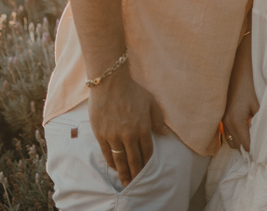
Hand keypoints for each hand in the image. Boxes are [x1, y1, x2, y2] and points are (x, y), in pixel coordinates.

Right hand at [88, 69, 166, 185]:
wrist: (110, 83)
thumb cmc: (132, 90)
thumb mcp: (150, 102)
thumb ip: (158, 119)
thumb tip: (165, 134)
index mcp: (143, 128)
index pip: (147, 152)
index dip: (146, 163)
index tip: (146, 170)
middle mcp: (129, 135)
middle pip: (134, 160)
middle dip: (136, 173)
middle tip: (135, 182)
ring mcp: (114, 136)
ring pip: (120, 160)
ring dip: (123, 172)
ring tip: (125, 181)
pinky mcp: (101, 135)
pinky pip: (107, 153)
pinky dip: (112, 162)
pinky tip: (114, 166)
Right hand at [221, 30, 257, 152]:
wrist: (237, 65)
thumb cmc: (251, 82)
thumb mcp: (260, 103)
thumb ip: (262, 123)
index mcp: (236, 121)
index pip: (246, 146)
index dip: (258, 150)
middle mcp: (226, 122)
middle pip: (237, 146)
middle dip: (249, 147)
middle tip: (263, 145)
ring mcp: (221, 118)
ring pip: (230, 139)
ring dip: (241, 140)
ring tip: (255, 137)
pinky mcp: (220, 113)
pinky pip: (227, 131)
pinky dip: (236, 133)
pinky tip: (246, 128)